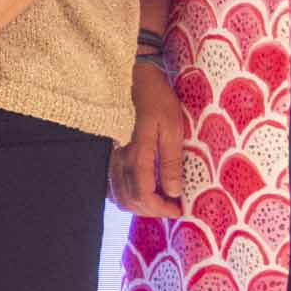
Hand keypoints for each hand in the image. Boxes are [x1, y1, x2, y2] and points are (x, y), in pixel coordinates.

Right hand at [114, 61, 194, 219]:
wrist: (136, 79)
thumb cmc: (157, 100)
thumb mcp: (172, 128)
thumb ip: (171, 162)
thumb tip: (173, 191)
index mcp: (137, 155)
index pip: (143, 194)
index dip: (160, 208)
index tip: (178, 210)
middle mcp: (120, 160)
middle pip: (129, 199)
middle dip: (151, 210)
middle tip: (172, 208)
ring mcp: (113, 157)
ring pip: (118, 195)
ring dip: (139, 205)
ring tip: (160, 203)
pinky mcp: (112, 153)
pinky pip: (112, 184)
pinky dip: (126, 195)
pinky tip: (141, 192)